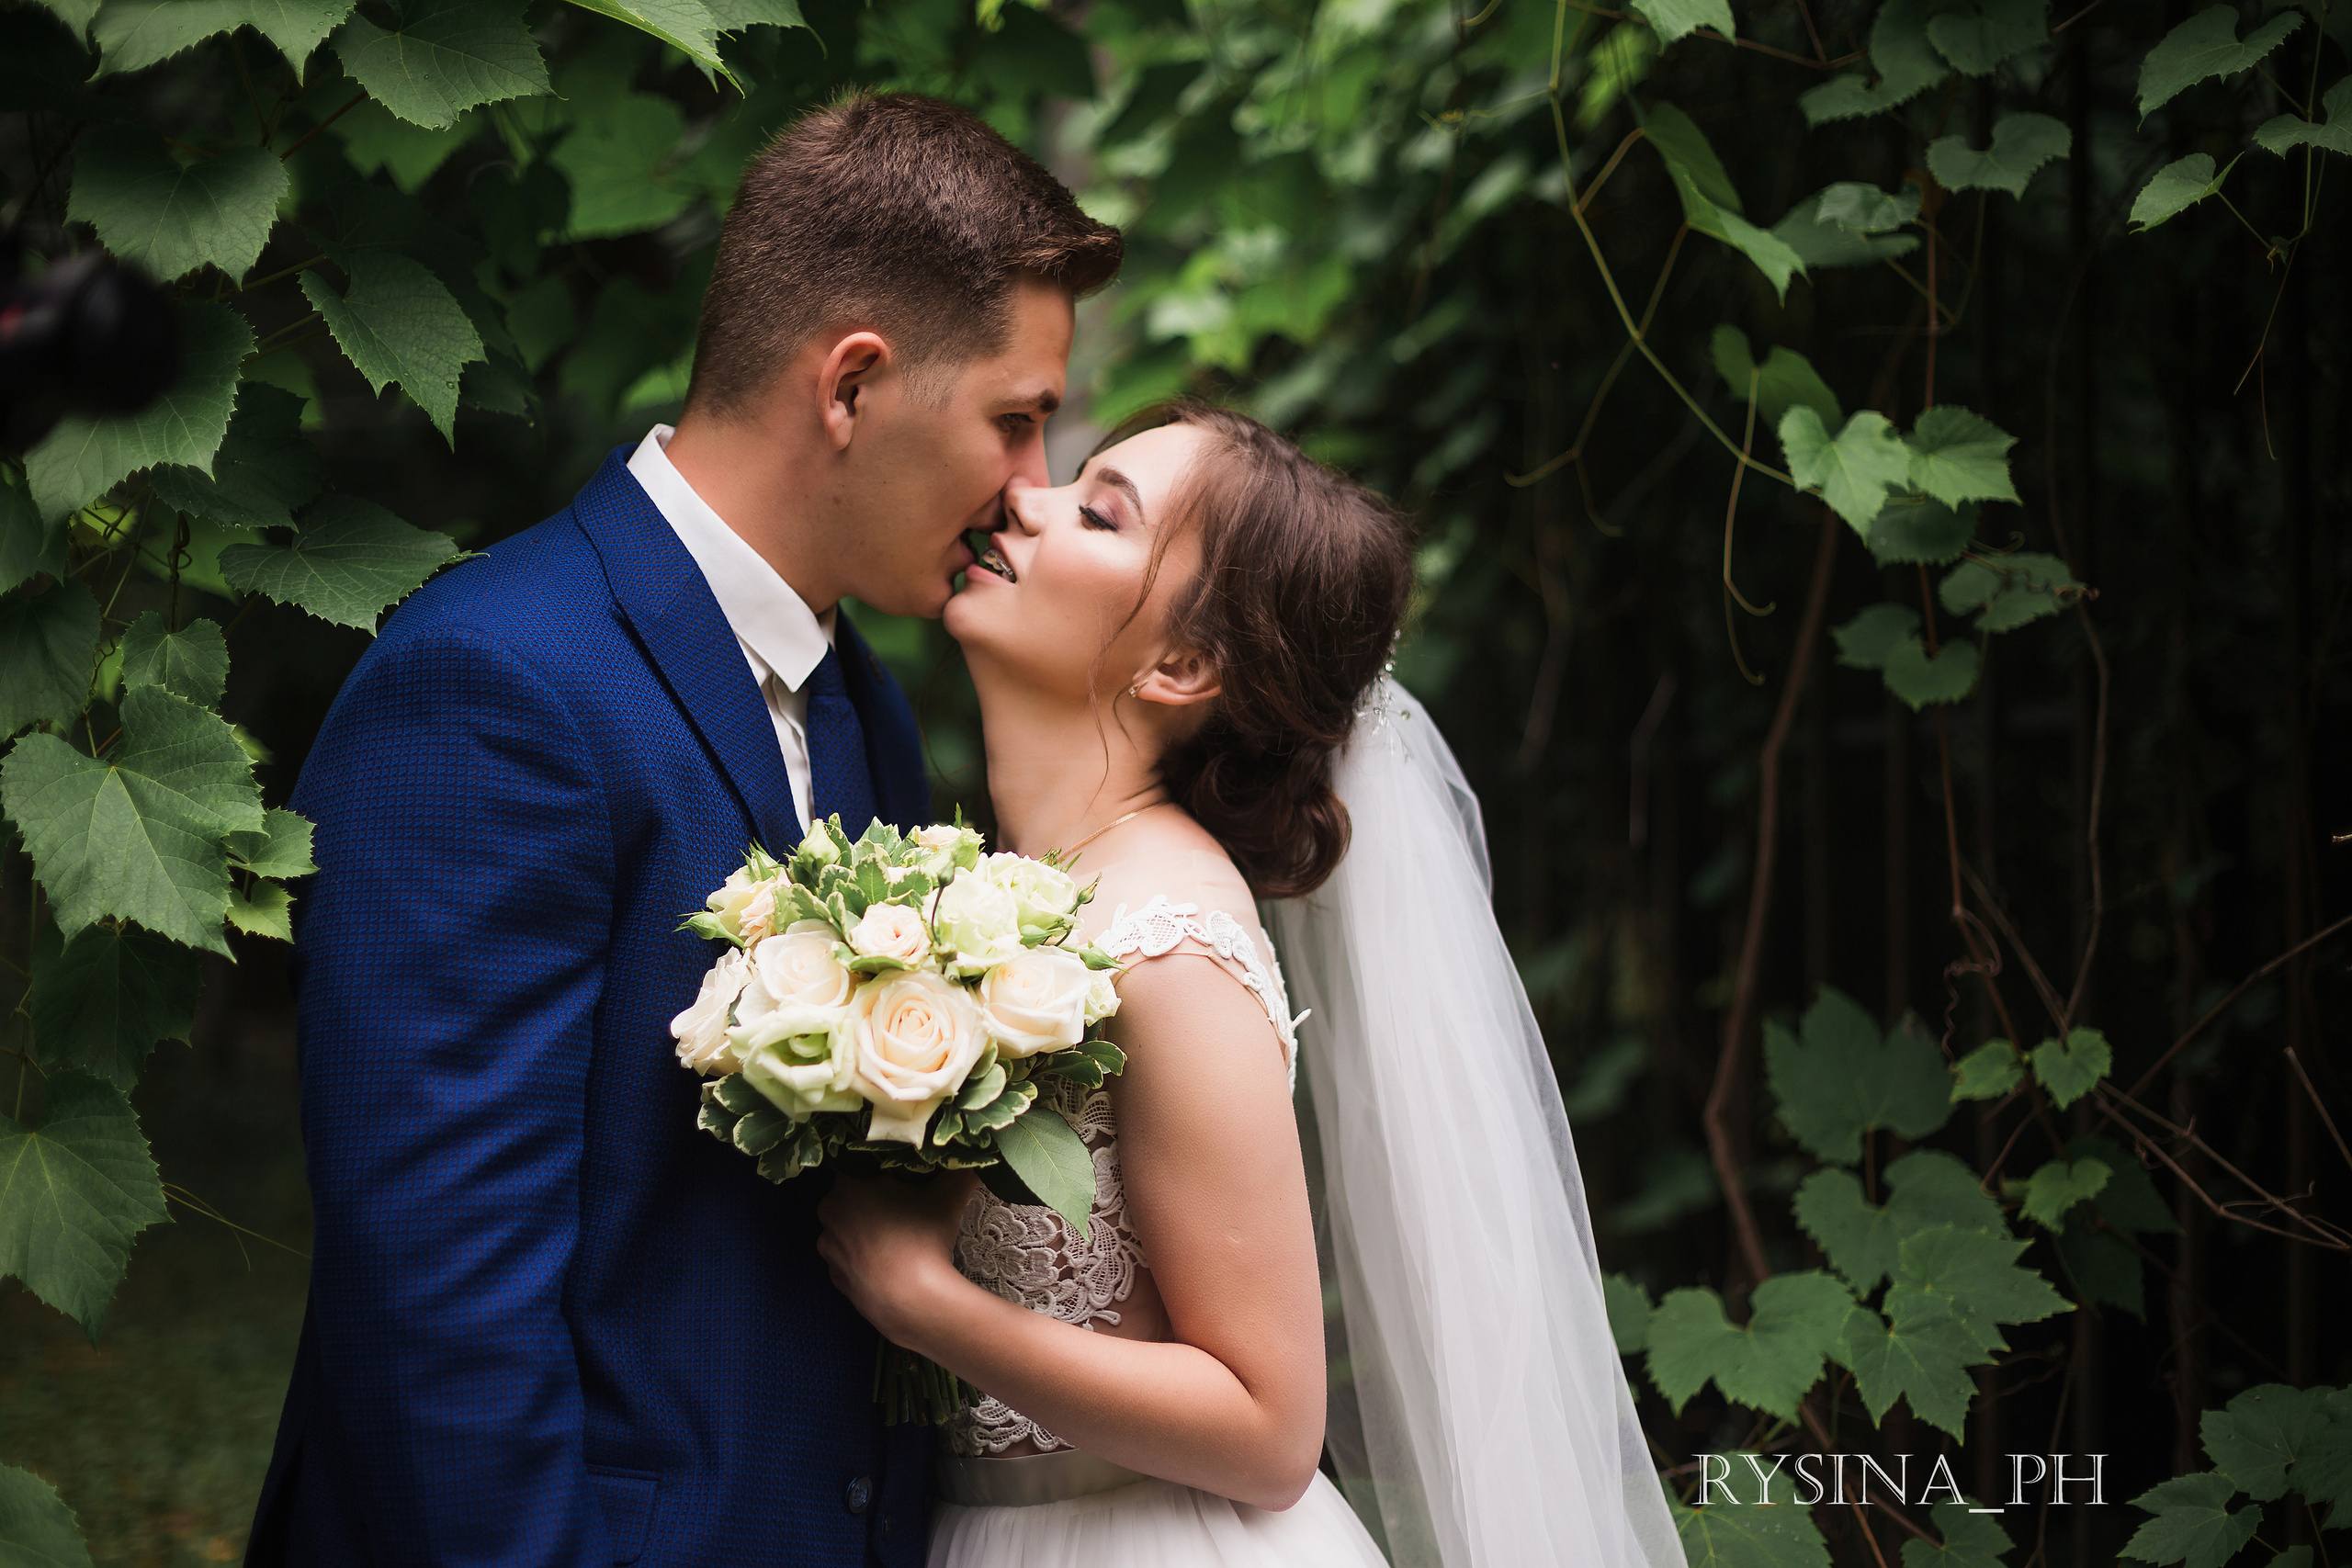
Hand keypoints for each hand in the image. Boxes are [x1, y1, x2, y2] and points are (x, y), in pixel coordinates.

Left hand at [815, 1167, 980, 1344]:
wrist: (910, 1302)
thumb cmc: (923, 1240)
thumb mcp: (948, 1198)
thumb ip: (961, 1171)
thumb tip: (978, 1157)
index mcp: (849, 1185)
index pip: (859, 1162)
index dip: (879, 1167)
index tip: (899, 1175)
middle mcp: (830, 1212)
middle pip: (850, 1194)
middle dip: (871, 1197)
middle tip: (901, 1204)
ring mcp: (828, 1246)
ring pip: (846, 1226)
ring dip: (864, 1227)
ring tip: (895, 1236)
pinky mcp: (833, 1275)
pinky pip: (847, 1256)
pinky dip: (862, 1256)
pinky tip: (886, 1261)